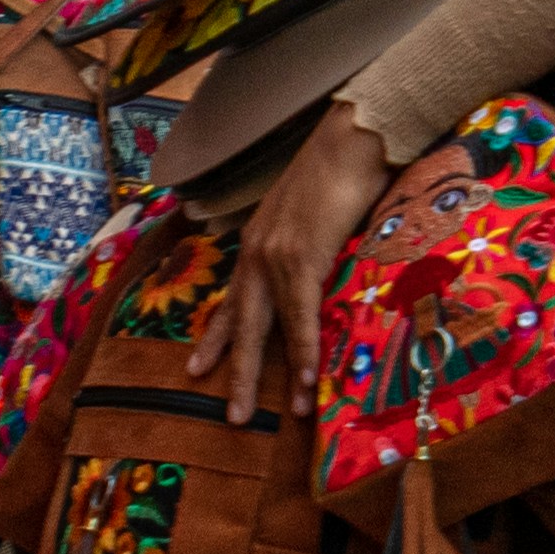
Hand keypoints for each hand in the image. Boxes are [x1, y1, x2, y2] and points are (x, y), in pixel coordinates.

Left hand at [213, 102, 402, 423]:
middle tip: (232, 417)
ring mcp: (276, 254)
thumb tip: (325, 268)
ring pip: (268, 328)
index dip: (217, 338)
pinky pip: (300, 315)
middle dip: (235, 373)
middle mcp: (258, 251)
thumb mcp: (316, 213)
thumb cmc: (345, 166)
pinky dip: (303, 350)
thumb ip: (312, 244)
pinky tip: (306, 380)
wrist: (355, 136)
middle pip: (242, 325)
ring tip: (271, 415)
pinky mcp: (302, 256)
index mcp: (259, 241)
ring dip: (272, 376)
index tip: (199, 368)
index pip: (234, 300)